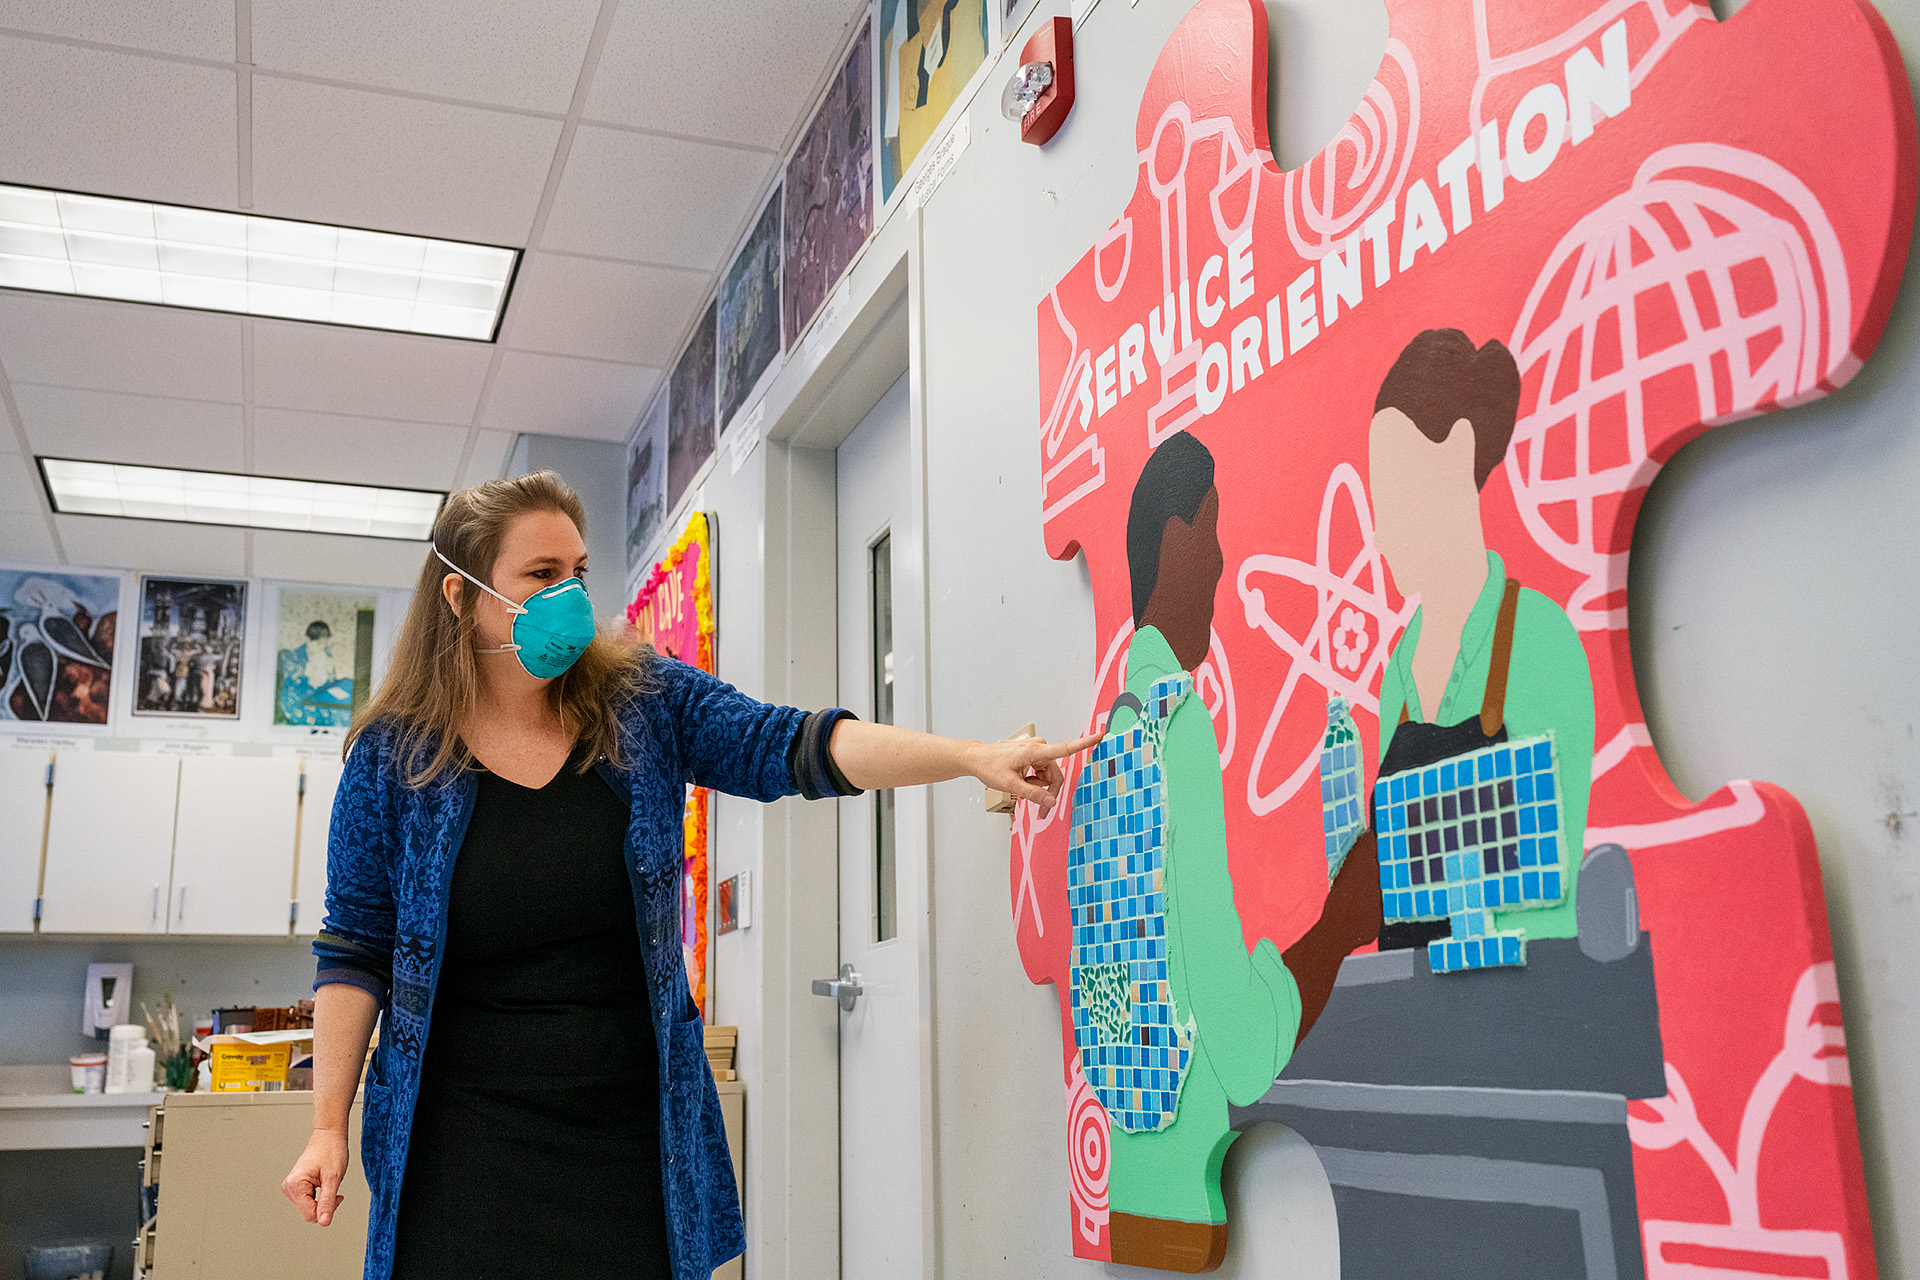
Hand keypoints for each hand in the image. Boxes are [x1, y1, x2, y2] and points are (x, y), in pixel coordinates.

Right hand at [283, 1128, 348, 1225]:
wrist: (329, 1136)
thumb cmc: (332, 1152)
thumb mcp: (333, 1178)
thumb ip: (328, 1201)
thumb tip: (324, 1223)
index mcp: (295, 1185)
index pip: (310, 1215)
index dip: (327, 1209)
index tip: (338, 1195)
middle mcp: (289, 1188)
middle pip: (309, 1213)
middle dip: (325, 1205)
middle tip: (334, 1188)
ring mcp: (291, 1188)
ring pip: (309, 1209)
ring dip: (322, 1201)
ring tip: (328, 1183)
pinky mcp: (296, 1187)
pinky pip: (308, 1202)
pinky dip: (319, 1197)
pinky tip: (323, 1184)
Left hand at [969, 732, 1103, 817]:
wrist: (977, 759)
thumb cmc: (990, 766)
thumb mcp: (1010, 785)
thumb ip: (1033, 795)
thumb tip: (1051, 802)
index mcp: (1035, 751)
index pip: (1065, 749)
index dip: (1084, 744)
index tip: (1100, 736)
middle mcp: (1039, 749)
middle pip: (1055, 776)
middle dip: (1047, 793)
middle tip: (1041, 812)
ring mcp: (1036, 752)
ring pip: (1049, 777)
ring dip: (1038, 787)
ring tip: (1020, 787)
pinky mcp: (1033, 756)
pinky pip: (1042, 774)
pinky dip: (1034, 782)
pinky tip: (1021, 781)